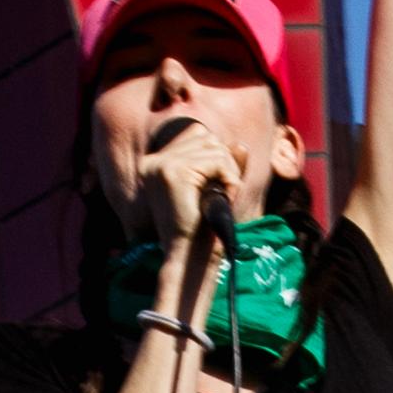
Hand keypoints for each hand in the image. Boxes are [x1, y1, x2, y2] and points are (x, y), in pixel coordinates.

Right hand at [140, 109, 250, 303]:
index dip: (216, 156)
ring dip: (228, 171)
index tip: (217, 185)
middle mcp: (153, 162)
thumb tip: (240, 145)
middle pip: (205, 137)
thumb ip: (224, 167)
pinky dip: (229, 178)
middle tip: (224, 192)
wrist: (189, 258)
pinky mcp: (173, 173)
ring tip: (223, 196)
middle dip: (225, 162)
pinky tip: (224, 197)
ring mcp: (161, 165)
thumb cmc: (201, 231)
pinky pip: (216, 160)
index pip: (195, 134)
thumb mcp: (213, 191)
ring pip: (213, 147)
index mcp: (154, 165)